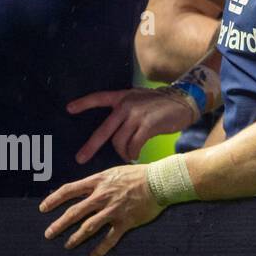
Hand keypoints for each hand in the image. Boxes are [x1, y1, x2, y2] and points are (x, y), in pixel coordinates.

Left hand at [39, 164, 162, 255]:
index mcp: (98, 182)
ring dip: (75, 238)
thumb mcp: (114, 172)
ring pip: (88, 227)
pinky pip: (110, 238)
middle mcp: (102, 196)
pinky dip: (100, 249)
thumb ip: (98, 182)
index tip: (43, 208)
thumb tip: (84, 190)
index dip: (54, 199)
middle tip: (49, 234)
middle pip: (74, 212)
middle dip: (59, 224)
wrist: (160, 181)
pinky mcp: (125, 221)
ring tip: (68, 245)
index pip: (69, 190)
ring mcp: (113, 210)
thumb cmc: (138, 174)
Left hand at [69, 88, 198, 164]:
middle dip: (91, 146)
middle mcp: (127, 105)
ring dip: (122, 153)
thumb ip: (127, 109)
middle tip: (80, 158)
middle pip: (104, 130)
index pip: (100, 98)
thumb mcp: (142, 99)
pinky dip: (133, 153)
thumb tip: (116, 130)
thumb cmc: (163, 104)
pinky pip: (134, 145)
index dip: (84, 103)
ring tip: (127, 156)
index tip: (69, 109)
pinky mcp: (148, 125)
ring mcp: (137, 115)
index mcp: (124, 97)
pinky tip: (135, 156)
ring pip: (120, 141)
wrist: (186, 100)